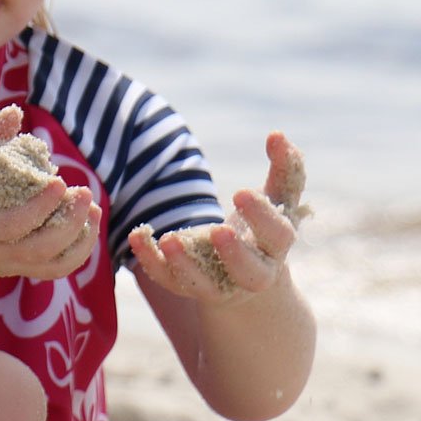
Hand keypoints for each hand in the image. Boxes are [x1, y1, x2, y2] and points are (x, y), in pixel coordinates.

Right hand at [0, 105, 100, 280]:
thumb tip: (16, 112)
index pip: (10, 225)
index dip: (38, 207)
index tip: (60, 180)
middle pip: (38, 250)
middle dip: (69, 224)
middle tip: (86, 192)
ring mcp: (3, 267)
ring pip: (51, 266)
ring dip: (80, 240)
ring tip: (94, 209)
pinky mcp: (14, 270)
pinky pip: (53, 270)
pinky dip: (76, 252)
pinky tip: (85, 225)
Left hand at [129, 131, 307, 304]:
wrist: (243, 279)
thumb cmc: (262, 228)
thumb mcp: (278, 199)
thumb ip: (284, 168)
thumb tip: (277, 134)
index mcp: (275, 248)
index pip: (277, 235)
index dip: (262, 216)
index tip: (241, 192)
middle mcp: (250, 273)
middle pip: (248, 271)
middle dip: (234, 253)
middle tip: (218, 229)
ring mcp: (216, 284)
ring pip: (202, 283)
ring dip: (185, 264)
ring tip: (168, 239)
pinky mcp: (184, 286)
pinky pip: (165, 278)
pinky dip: (149, 260)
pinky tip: (136, 236)